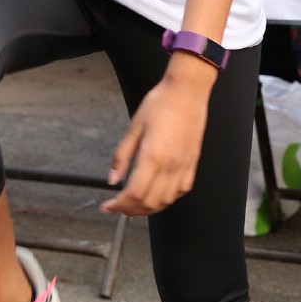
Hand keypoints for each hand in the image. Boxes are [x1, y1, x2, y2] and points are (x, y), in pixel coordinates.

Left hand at [102, 62, 213, 215]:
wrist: (187, 91)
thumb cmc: (161, 103)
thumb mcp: (134, 127)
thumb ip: (122, 156)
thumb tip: (112, 179)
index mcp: (153, 156)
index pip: (134, 193)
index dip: (118, 205)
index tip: (108, 206)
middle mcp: (170, 165)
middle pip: (149, 203)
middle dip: (130, 210)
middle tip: (117, 206)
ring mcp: (184, 166)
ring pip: (166, 201)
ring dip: (148, 208)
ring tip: (134, 204)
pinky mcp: (192, 163)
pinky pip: (181, 191)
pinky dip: (167, 199)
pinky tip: (157, 194)